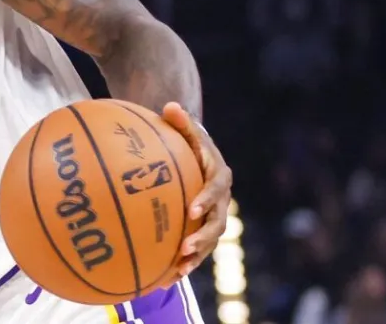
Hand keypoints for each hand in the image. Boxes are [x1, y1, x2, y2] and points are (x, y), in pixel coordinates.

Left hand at [162, 102, 231, 278]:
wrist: (194, 155)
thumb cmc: (186, 139)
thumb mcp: (184, 129)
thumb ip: (180, 121)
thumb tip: (171, 106)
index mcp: (219, 175)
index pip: (217, 188)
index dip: (207, 200)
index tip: (192, 211)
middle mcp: (220, 199)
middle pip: (217, 222)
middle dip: (203, 238)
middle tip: (185, 248)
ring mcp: (213, 216)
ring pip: (209, 241)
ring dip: (196, 257)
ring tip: (178, 271)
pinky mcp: (202, 228)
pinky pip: (196, 248)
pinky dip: (184, 263)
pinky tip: (165, 278)